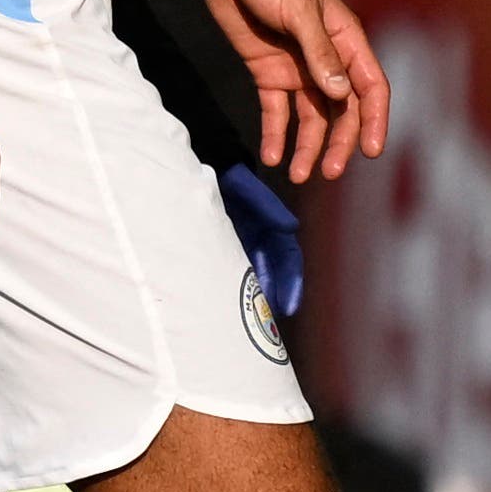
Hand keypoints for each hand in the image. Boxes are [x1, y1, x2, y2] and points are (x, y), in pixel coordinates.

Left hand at [184, 0, 390, 181]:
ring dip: (308, 146)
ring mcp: (296, 66)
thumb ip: (318, 52)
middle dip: (338, 142)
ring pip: (311, 117)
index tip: (370, 152)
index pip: (370, 87)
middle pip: (341, 110)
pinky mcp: (267, 71)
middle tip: (327, 172)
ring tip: (297, 176)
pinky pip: (277, 111)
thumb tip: (340, 95)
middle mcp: (325, 57)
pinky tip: (271, 156)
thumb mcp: (297, 11)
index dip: (374, 120)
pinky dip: (276, 134)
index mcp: (344, 39)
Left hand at [219, 161, 305, 323]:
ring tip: (249, 321)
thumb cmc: (225, 175)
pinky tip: (227, 305)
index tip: (289, 305)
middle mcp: (258, 238)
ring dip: (253, 298)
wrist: (198, 168)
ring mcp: (239, 243)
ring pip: (251, 276)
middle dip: (273, 298)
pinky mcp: (219, 246)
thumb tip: (292, 227)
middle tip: (268, 323)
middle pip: (272, 274)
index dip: (291, 282)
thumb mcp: (246, 186)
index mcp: (270, 226)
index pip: (288, 259)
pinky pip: (229, 271)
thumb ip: (267, 205)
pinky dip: (233, 288)